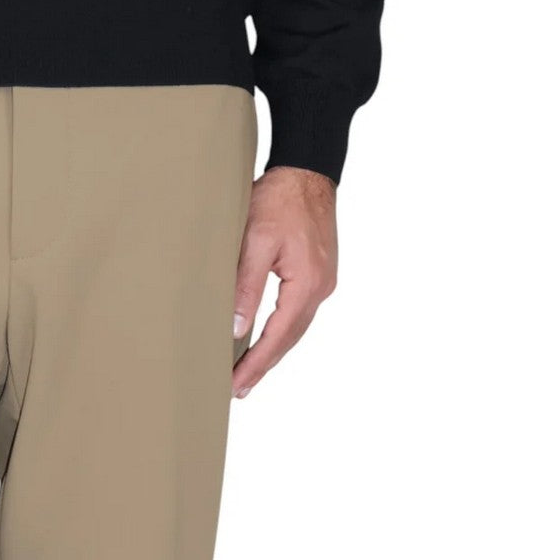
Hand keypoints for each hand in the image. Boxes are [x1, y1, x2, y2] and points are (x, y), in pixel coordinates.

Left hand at [232, 167, 337, 398]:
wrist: (308, 169)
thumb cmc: (280, 199)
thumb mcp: (256, 241)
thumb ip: (246, 287)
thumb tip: (236, 329)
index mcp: (306, 284)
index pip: (276, 337)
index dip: (255, 364)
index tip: (236, 385)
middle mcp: (321, 289)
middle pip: (289, 340)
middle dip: (263, 366)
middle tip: (238, 390)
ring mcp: (323, 282)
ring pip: (296, 329)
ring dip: (273, 352)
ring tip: (250, 373)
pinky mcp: (319, 274)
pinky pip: (299, 314)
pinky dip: (282, 332)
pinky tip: (268, 340)